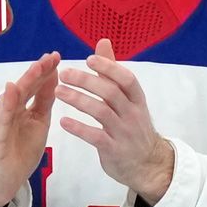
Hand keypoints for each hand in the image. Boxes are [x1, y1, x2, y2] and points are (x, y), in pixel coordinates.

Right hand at [0, 51, 57, 206]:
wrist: (3, 181)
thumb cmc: (20, 152)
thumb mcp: (38, 123)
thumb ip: (43, 102)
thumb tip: (54, 78)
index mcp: (20, 107)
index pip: (33, 85)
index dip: (44, 71)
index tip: (57, 56)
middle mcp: (8, 110)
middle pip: (23, 87)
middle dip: (37, 71)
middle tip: (50, 56)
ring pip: (12, 98)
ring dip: (24, 82)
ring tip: (37, 68)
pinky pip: (1, 119)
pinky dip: (6, 104)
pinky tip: (11, 91)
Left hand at [57, 40, 175, 204]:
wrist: (148, 164)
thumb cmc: (133, 126)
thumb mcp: (128, 99)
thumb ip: (113, 72)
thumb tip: (103, 42)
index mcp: (136, 99)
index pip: (126, 79)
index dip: (109, 67)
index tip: (89, 59)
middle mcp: (132, 113)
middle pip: (111, 93)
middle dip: (86, 81)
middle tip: (64, 74)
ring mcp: (124, 132)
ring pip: (101, 112)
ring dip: (78, 100)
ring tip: (58, 92)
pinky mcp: (114, 150)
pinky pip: (95, 137)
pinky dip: (79, 128)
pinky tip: (63, 121)